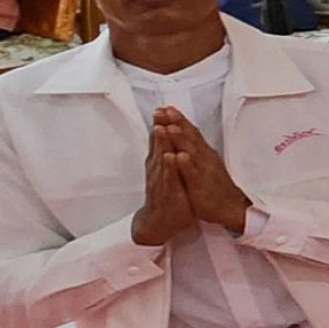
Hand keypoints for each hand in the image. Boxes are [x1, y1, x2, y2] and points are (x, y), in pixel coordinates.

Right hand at [132, 118, 192, 246]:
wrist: (160, 220)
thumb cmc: (166, 194)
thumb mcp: (166, 171)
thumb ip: (165, 154)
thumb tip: (165, 137)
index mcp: (160, 163)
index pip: (160, 140)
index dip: (162, 123)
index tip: (162, 108)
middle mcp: (158, 169)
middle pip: (159, 144)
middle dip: (159, 127)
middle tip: (158, 111)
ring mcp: (162, 180)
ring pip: (161, 158)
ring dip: (161, 143)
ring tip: (161, 128)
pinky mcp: (169, 191)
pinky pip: (169, 177)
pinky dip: (169, 167)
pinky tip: (169, 156)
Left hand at [158, 110, 250, 232]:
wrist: (230, 208)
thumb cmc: (216, 187)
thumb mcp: (207, 164)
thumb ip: (197, 149)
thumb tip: (188, 135)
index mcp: (204, 153)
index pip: (191, 132)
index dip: (179, 119)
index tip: (168, 108)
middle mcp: (205, 158)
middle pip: (190, 137)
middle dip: (178, 123)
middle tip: (167, 110)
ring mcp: (203, 170)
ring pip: (191, 152)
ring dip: (181, 139)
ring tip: (171, 126)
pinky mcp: (201, 185)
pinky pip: (193, 173)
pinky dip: (186, 164)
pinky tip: (180, 156)